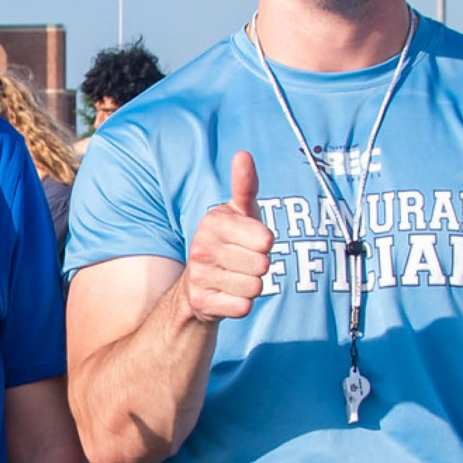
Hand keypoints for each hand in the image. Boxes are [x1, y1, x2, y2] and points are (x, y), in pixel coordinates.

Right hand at [182, 152, 274, 322]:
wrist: (197, 285)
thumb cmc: (228, 243)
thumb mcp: (238, 213)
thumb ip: (245, 184)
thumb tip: (243, 154)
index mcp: (212, 222)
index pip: (266, 240)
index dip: (264, 244)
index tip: (250, 242)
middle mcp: (201, 248)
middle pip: (263, 265)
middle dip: (259, 266)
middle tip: (242, 263)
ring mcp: (199, 276)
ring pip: (255, 287)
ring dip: (252, 286)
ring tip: (235, 278)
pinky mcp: (202, 302)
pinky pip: (243, 307)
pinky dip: (242, 304)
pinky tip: (228, 295)